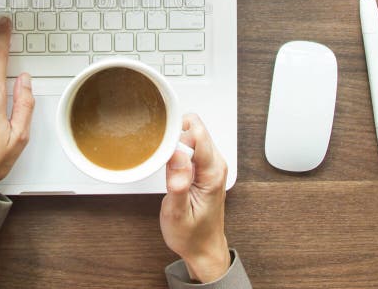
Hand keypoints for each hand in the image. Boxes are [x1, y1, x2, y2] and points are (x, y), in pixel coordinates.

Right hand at [160, 114, 230, 282]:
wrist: (203, 248)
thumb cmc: (192, 235)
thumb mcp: (178, 213)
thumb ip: (178, 183)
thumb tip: (177, 155)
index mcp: (212, 173)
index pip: (197, 133)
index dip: (174, 135)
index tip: (161, 147)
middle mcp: (216, 164)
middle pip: (194, 128)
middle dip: (173, 138)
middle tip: (163, 162)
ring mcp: (212, 163)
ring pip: (191, 134)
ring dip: (174, 144)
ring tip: (167, 167)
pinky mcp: (205, 165)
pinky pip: (190, 144)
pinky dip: (176, 150)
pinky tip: (170, 167)